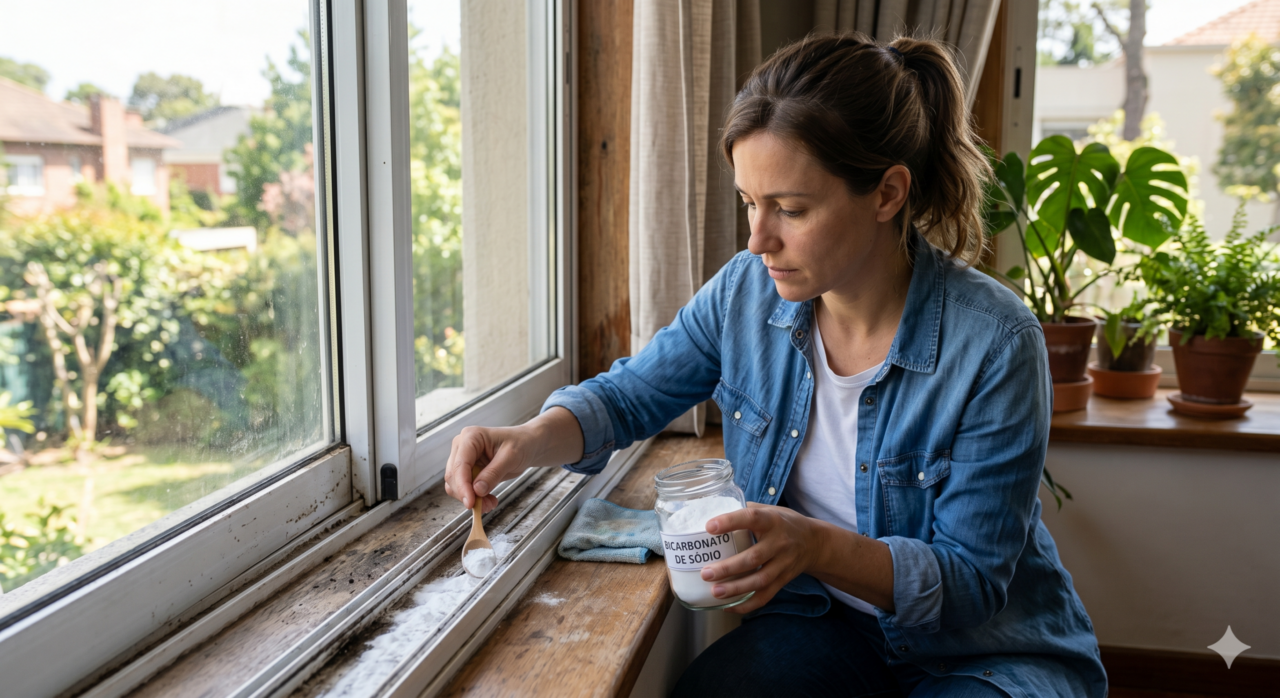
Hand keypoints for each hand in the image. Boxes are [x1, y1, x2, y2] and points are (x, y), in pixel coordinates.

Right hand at [443, 407, 585, 512]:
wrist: (527, 445)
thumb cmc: (521, 444)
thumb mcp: (511, 457)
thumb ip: (493, 473)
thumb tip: (477, 490)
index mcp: (471, 437)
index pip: (460, 464)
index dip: (463, 486)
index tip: (470, 503)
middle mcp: (462, 446)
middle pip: (454, 476)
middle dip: (467, 494)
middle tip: (485, 506)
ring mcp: (463, 458)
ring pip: (455, 485)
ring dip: (470, 498)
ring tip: (490, 503)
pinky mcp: (467, 470)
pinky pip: (464, 488)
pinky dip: (474, 497)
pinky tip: (488, 499)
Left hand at [699, 502, 821, 613]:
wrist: (814, 542)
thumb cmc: (783, 523)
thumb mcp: (769, 509)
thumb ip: (746, 509)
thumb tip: (713, 509)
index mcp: (772, 520)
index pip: (752, 518)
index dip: (730, 522)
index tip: (709, 527)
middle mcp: (779, 543)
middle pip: (754, 558)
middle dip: (728, 568)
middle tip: (706, 573)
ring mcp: (782, 564)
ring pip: (760, 580)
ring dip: (736, 589)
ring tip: (715, 592)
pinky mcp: (783, 581)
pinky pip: (765, 596)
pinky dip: (747, 604)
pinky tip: (728, 606)